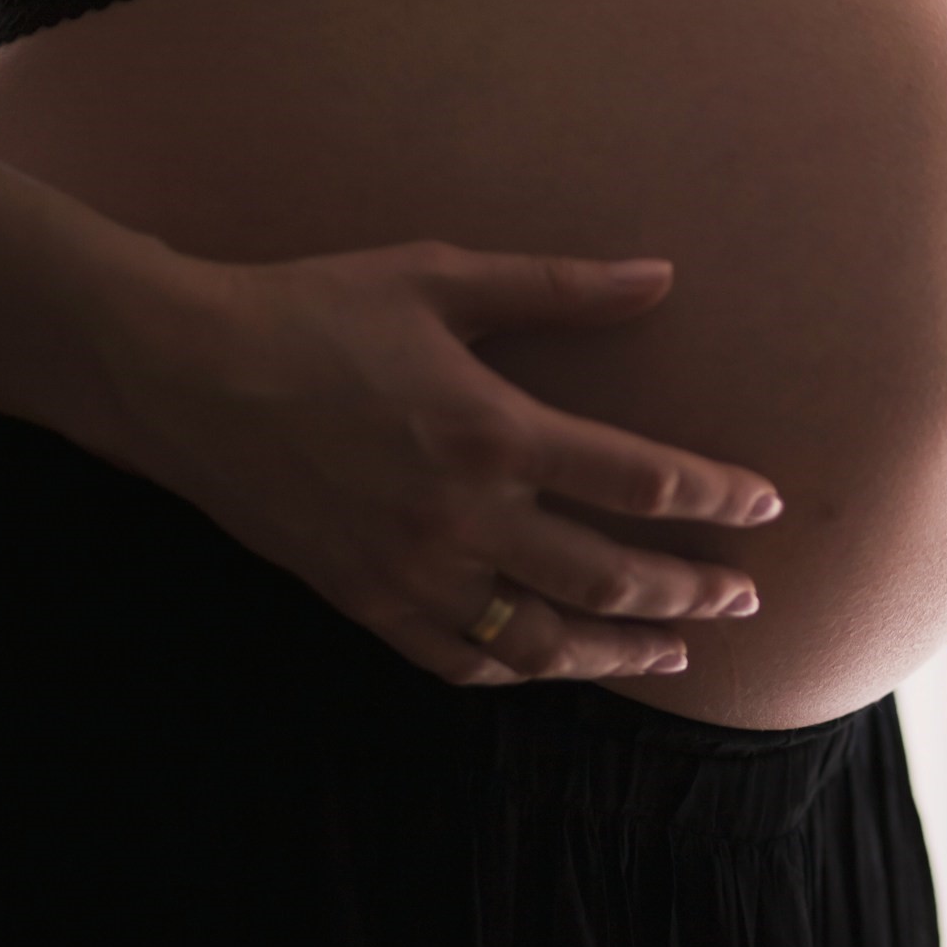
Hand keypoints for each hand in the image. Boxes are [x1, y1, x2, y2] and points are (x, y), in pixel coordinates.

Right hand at [89, 240, 783, 686]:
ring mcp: (411, 571)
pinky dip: (519, 671)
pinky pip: (459, 660)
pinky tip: (556, 666)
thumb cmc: (314, 309)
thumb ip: (559, 286)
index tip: (767, 505)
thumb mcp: (441, 276)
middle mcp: (462, 517)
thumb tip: (662, 275)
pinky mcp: (364, 600)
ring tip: (678, 652)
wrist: (179, 373)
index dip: (717, 498)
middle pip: (611, 577)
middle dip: (692, 592)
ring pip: (543, 640)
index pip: (641, 482)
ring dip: (622, 650)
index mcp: (493, 431)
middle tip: (748, 598)